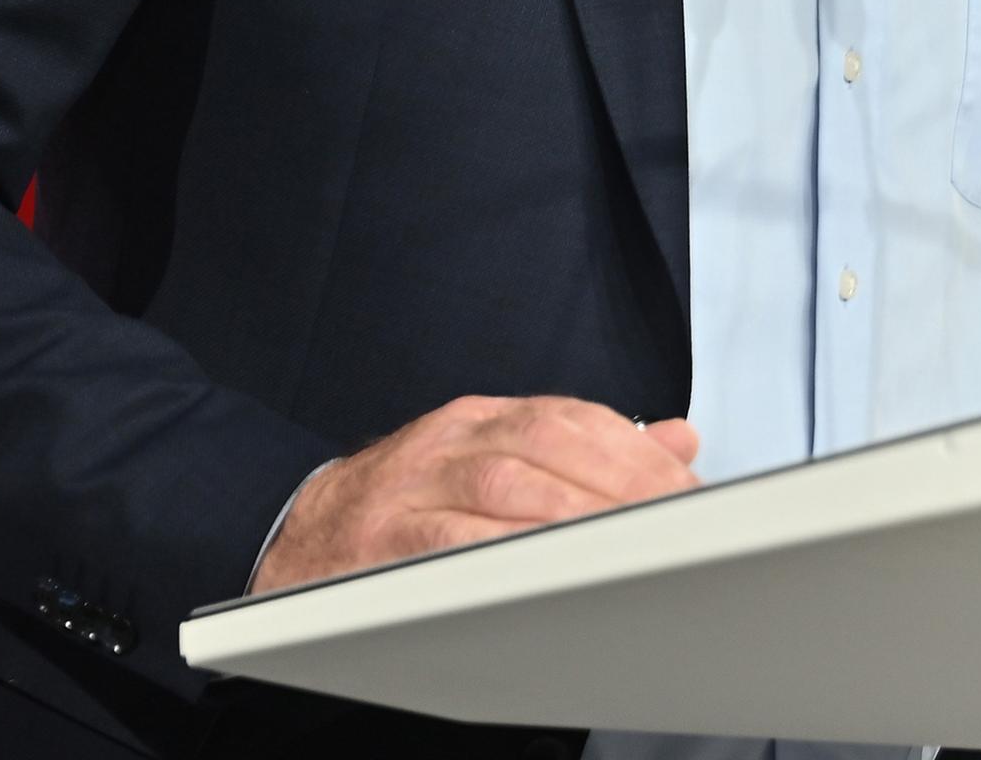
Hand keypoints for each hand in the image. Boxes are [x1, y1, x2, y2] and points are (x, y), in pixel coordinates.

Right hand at [252, 395, 701, 590]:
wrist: (296, 530)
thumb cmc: (405, 502)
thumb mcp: (494, 457)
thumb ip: (586, 448)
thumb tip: (676, 440)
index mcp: (484, 418)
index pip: (576, 417)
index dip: (637, 451)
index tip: (684, 487)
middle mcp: (453, 440)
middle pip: (551, 443)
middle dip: (621, 481)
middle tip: (671, 518)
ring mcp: (416, 484)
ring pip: (508, 483)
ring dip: (577, 514)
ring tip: (627, 542)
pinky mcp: (386, 535)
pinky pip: (452, 537)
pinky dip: (505, 549)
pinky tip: (548, 564)